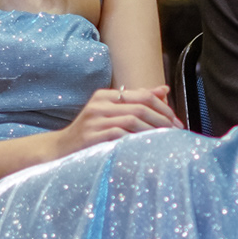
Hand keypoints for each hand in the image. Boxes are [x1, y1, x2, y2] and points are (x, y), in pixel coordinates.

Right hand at [54, 85, 181, 157]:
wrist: (61, 148)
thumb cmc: (90, 132)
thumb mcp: (111, 112)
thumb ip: (136, 100)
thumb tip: (164, 90)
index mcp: (105, 95)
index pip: (142, 95)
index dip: (163, 107)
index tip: (176, 121)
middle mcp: (99, 104)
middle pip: (140, 107)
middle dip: (162, 120)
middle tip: (176, 132)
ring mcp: (94, 120)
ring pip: (132, 120)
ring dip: (153, 130)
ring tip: (165, 140)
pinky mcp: (91, 136)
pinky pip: (120, 135)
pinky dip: (136, 139)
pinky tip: (146, 146)